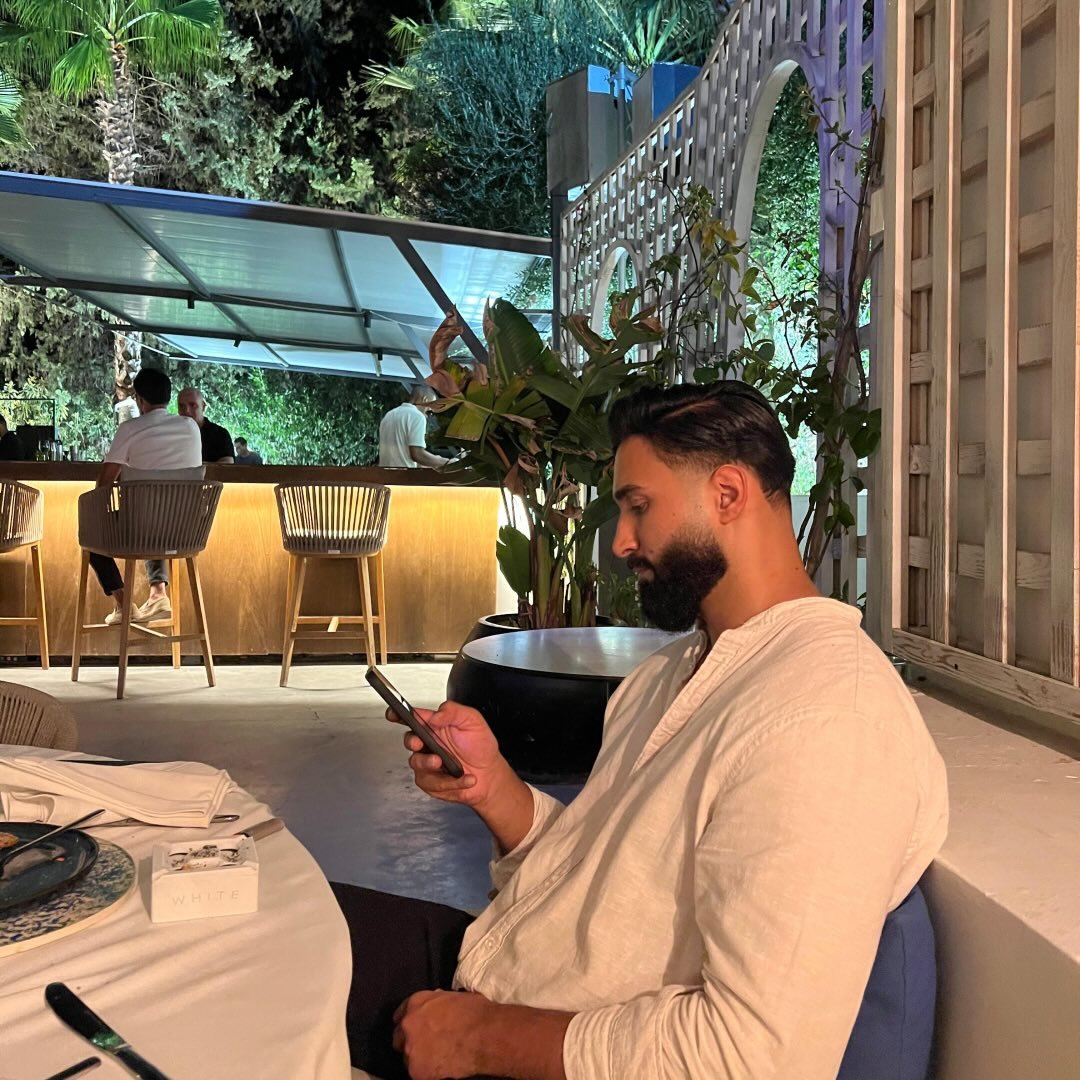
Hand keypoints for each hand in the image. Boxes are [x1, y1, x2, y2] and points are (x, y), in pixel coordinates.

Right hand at [389, 700, 504, 807]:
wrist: (490, 774)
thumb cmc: (480, 746)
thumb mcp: (472, 721)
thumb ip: (453, 711)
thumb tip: (436, 714)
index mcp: (434, 726)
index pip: (413, 717)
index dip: (398, 714)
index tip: (394, 713)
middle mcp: (428, 743)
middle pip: (409, 739)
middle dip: (412, 741)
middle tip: (421, 743)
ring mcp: (427, 763)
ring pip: (416, 763)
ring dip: (429, 763)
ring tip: (444, 763)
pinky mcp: (431, 782)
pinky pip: (432, 782)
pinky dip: (451, 781)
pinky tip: (464, 777)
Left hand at [392, 990, 489, 1079]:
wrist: (484, 1035)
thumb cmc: (475, 1013)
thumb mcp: (453, 998)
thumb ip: (437, 1005)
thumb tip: (438, 1011)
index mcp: (416, 1003)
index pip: (400, 1015)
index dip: (411, 1022)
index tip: (418, 1028)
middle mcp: (408, 1025)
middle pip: (399, 1038)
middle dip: (411, 1042)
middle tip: (427, 1046)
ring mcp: (411, 1050)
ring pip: (407, 1059)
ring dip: (419, 1058)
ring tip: (438, 1059)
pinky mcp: (417, 1072)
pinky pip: (418, 1074)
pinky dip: (429, 1073)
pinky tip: (442, 1069)